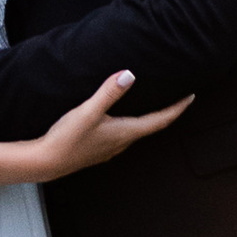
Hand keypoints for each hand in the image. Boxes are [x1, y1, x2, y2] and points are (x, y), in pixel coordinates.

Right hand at [29, 71, 191, 181]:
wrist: (45, 162)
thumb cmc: (66, 139)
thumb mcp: (88, 111)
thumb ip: (109, 92)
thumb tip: (129, 74)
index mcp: (125, 132)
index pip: (160, 120)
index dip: (177, 108)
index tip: (190, 97)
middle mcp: (121, 142)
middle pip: (151, 126)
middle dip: (166, 113)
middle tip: (176, 98)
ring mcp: (110, 148)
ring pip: (136, 131)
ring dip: (148, 119)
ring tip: (152, 105)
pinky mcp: (98, 149)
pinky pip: (122, 135)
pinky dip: (130, 123)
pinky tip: (120, 118)